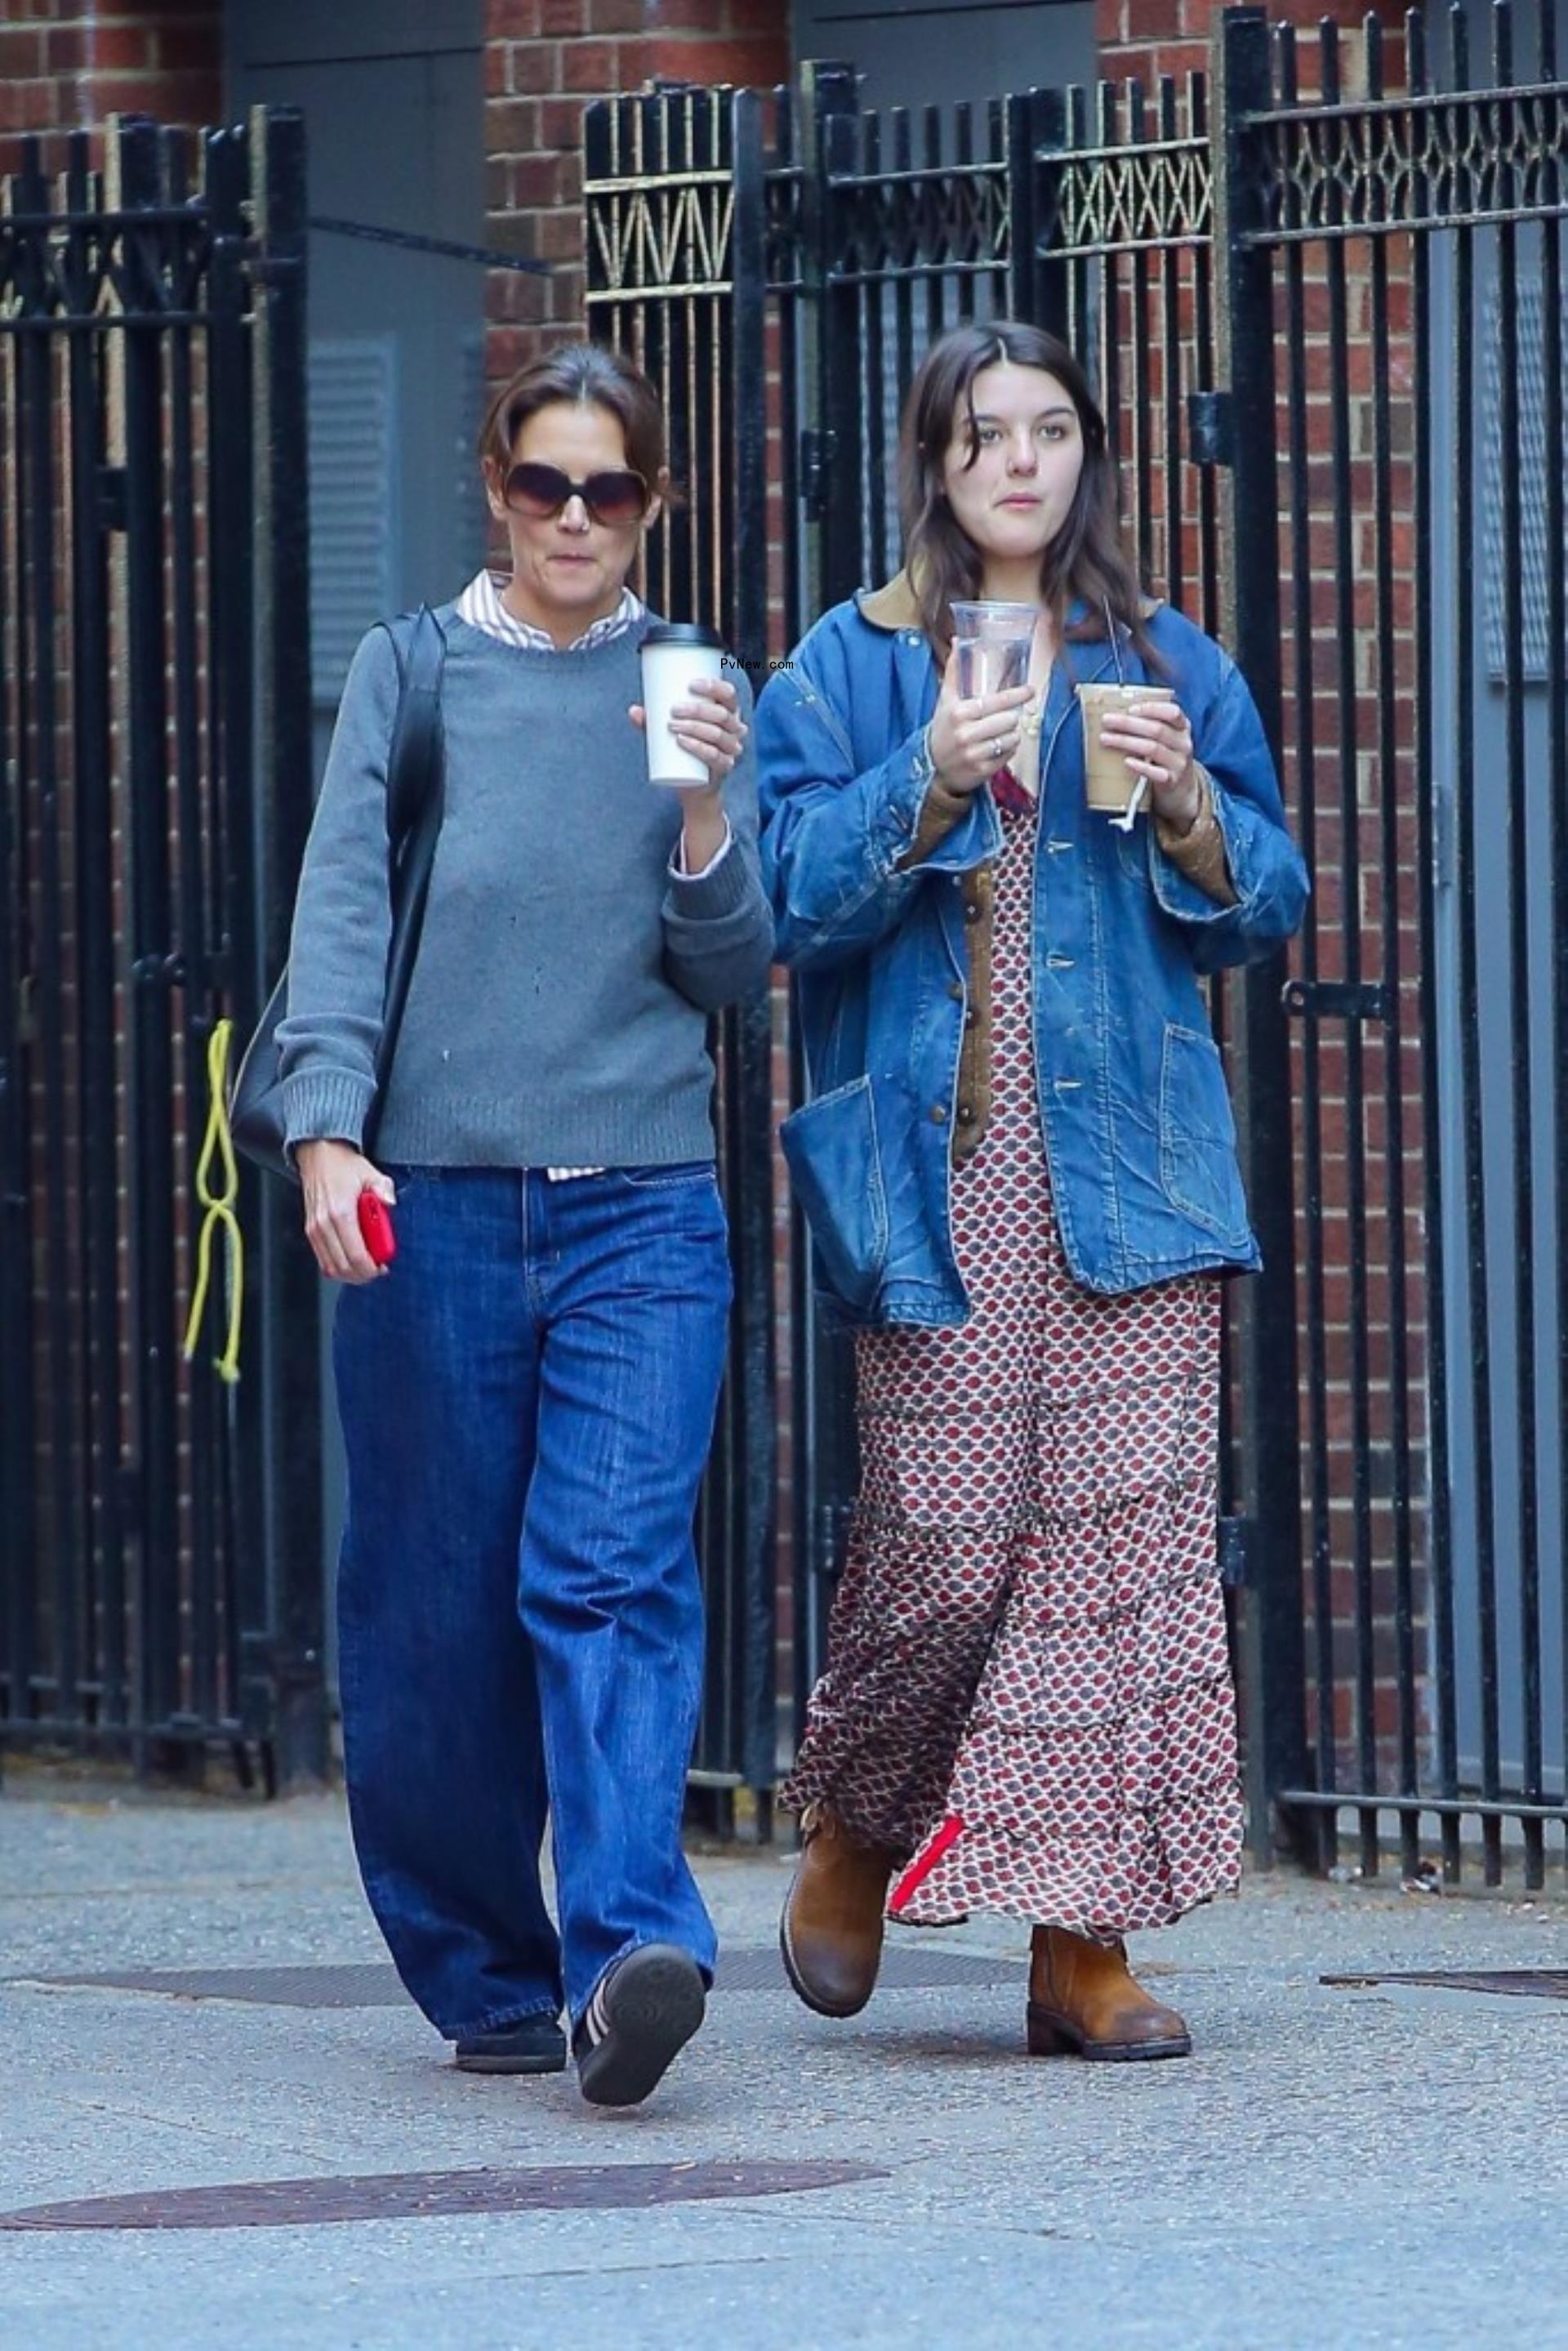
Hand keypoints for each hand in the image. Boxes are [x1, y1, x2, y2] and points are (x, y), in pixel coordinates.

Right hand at [297, 1140, 395, 1284]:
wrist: (319, 1155)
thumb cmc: (343, 1165)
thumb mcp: (370, 1173)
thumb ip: (383, 1188)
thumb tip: (390, 1202)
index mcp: (341, 1212)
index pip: (356, 1255)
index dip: (371, 1268)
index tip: (382, 1267)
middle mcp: (324, 1224)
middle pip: (344, 1266)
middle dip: (363, 1274)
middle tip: (377, 1270)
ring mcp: (314, 1229)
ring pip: (331, 1267)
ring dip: (350, 1273)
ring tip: (365, 1267)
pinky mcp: (310, 1231)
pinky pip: (322, 1259)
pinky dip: (338, 1266)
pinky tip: (350, 1262)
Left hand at [629, 675, 747, 792]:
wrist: (692, 784)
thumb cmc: (684, 749)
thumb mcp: (669, 731)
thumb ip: (652, 721)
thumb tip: (634, 711)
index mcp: (727, 712)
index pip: (728, 694)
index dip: (713, 686)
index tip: (690, 684)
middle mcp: (734, 729)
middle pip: (722, 714)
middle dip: (697, 710)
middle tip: (673, 710)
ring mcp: (731, 749)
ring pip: (717, 734)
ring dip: (695, 727)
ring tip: (672, 726)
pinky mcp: (724, 767)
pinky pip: (715, 756)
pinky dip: (698, 748)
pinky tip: (683, 741)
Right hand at [927, 647, 1035, 793]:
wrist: (931, 767)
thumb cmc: (943, 728)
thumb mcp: (945, 699)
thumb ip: (954, 671)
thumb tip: (958, 640)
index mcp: (958, 713)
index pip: (995, 701)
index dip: (1016, 695)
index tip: (1030, 690)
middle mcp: (966, 734)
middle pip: (1008, 720)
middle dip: (1012, 717)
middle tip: (1007, 716)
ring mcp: (974, 754)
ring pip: (1011, 738)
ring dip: (1012, 733)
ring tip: (1001, 732)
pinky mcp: (982, 771)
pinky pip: (1008, 755)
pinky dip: (1008, 749)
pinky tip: (997, 746)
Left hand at [1095, 694, 1202, 830]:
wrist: (1181, 791)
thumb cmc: (1165, 759)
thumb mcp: (1167, 740)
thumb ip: (1151, 726)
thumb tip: (1116, 714)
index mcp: (1182, 728)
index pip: (1172, 712)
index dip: (1151, 708)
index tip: (1130, 709)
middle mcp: (1183, 744)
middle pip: (1156, 729)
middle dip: (1129, 723)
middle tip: (1106, 720)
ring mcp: (1179, 763)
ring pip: (1152, 748)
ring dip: (1127, 741)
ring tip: (1105, 738)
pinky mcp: (1171, 781)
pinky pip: (1155, 773)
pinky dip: (1140, 766)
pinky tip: (1126, 761)